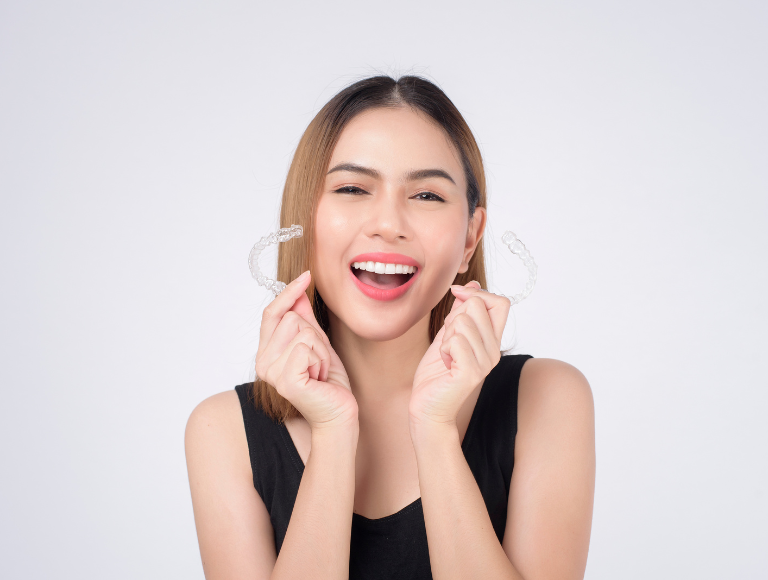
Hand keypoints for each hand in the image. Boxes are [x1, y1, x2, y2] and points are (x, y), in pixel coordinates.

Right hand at [255, 271, 356, 430]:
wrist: (338, 412)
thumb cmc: (328, 381)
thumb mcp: (317, 343)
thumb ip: (305, 319)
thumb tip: (299, 291)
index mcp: (266, 352)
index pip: (272, 313)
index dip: (288, 292)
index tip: (306, 275)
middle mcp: (263, 362)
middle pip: (292, 318)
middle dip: (316, 336)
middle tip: (318, 361)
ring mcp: (272, 373)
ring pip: (303, 331)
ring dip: (320, 350)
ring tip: (319, 371)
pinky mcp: (286, 380)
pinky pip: (307, 348)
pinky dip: (321, 360)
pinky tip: (319, 378)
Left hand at [410, 281, 510, 427]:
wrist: (427, 407)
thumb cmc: (436, 373)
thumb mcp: (448, 335)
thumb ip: (460, 312)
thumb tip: (471, 284)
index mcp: (492, 340)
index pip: (501, 302)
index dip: (478, 293)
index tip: (457, 296)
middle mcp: (494, 350)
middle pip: (478, 306)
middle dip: (454, 316)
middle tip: (448, 340)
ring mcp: (485, 363)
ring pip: (462, 322)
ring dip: (446, 335)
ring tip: (447, 355)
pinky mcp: (471, 373)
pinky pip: (455, 341)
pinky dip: (443, 348)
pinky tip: (446, 363)